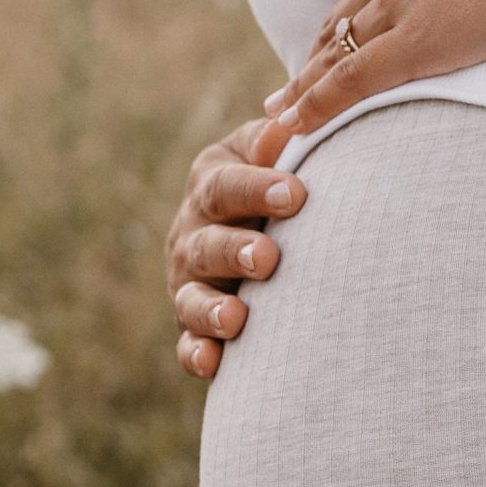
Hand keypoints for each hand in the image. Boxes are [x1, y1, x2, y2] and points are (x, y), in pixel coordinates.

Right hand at [165, 115, 300, 380]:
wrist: (263, 219)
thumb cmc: (281, 179)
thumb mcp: (272, 153)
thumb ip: (277, 141)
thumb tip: (288, 122)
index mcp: (211, 184)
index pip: (227, 186)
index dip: (258, 189)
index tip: (297, 194)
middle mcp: (192, 232)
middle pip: (207, 244)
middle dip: (236, 251)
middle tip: (269, 258)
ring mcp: (189, 281)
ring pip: (192, 297)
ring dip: (211, 309)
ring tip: (236, 318)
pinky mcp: (193, 323)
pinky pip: (188, 343)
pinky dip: (197, 353)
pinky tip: (212, 363)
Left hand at [262, 0, 485, 140]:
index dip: (354, 7)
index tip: (336, 29)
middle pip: (347, 14)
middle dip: (318, 47)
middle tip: (294, 79)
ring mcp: (404, 5)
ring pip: (337, 49)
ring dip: (304, 81)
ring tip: (280, 111)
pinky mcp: (416, 44)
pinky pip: (351, 80)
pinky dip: (316, 103)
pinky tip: (293, 125)